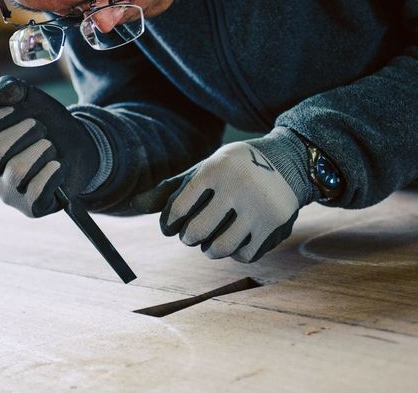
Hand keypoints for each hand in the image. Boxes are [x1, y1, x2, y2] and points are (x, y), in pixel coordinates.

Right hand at [0, 76, 99, 216]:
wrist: (78, 148)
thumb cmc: (47, 124)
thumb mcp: (32, 99)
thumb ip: (13, 89)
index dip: (1, 114)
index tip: (20, 108)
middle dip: (28, 131)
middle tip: (42, 128)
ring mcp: (7, 192)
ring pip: (18, 170)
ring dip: (43, 150)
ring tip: (51, 147)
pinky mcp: (29, 208)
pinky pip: (37, 190)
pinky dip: (53, 173)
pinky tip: (58, 166)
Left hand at [132, 139, 308, 261]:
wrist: (284, 162)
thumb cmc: (230, 170)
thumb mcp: (202, 171)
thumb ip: (170, 190)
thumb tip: (133, 203)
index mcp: (215, 168)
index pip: (177, 208)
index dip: (170, 221)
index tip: (173, 223)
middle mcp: (238, 185)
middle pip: (196, 232)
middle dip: (188, 237)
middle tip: (191, 234)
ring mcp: (258, 206)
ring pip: (219, 249)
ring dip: (209, 249)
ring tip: (209, 241)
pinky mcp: (274, 224)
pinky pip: (243, 255)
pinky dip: (234, 252)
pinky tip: (235, 238)